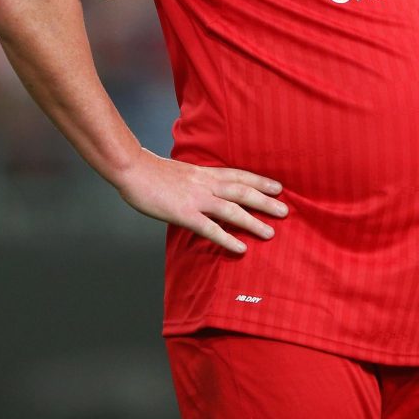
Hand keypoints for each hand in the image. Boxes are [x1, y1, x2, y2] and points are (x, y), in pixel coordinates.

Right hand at [115, 148, 287, 253]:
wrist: (133, 170)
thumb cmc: (154, 172)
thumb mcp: (182, 171)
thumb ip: (198, 180)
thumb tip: (209, 189)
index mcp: (205, 173)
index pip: (239, 175)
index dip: (259, 181)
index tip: (278, 187)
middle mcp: (205, 184)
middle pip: (242, 191)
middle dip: (265, 201)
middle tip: (285, 210)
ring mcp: (196, 199)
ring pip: (231, 210)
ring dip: (253, 221)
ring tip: (270, 233)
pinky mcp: (184, 214)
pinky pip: (210, 228)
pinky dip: (227, 238)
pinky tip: (241, 248)